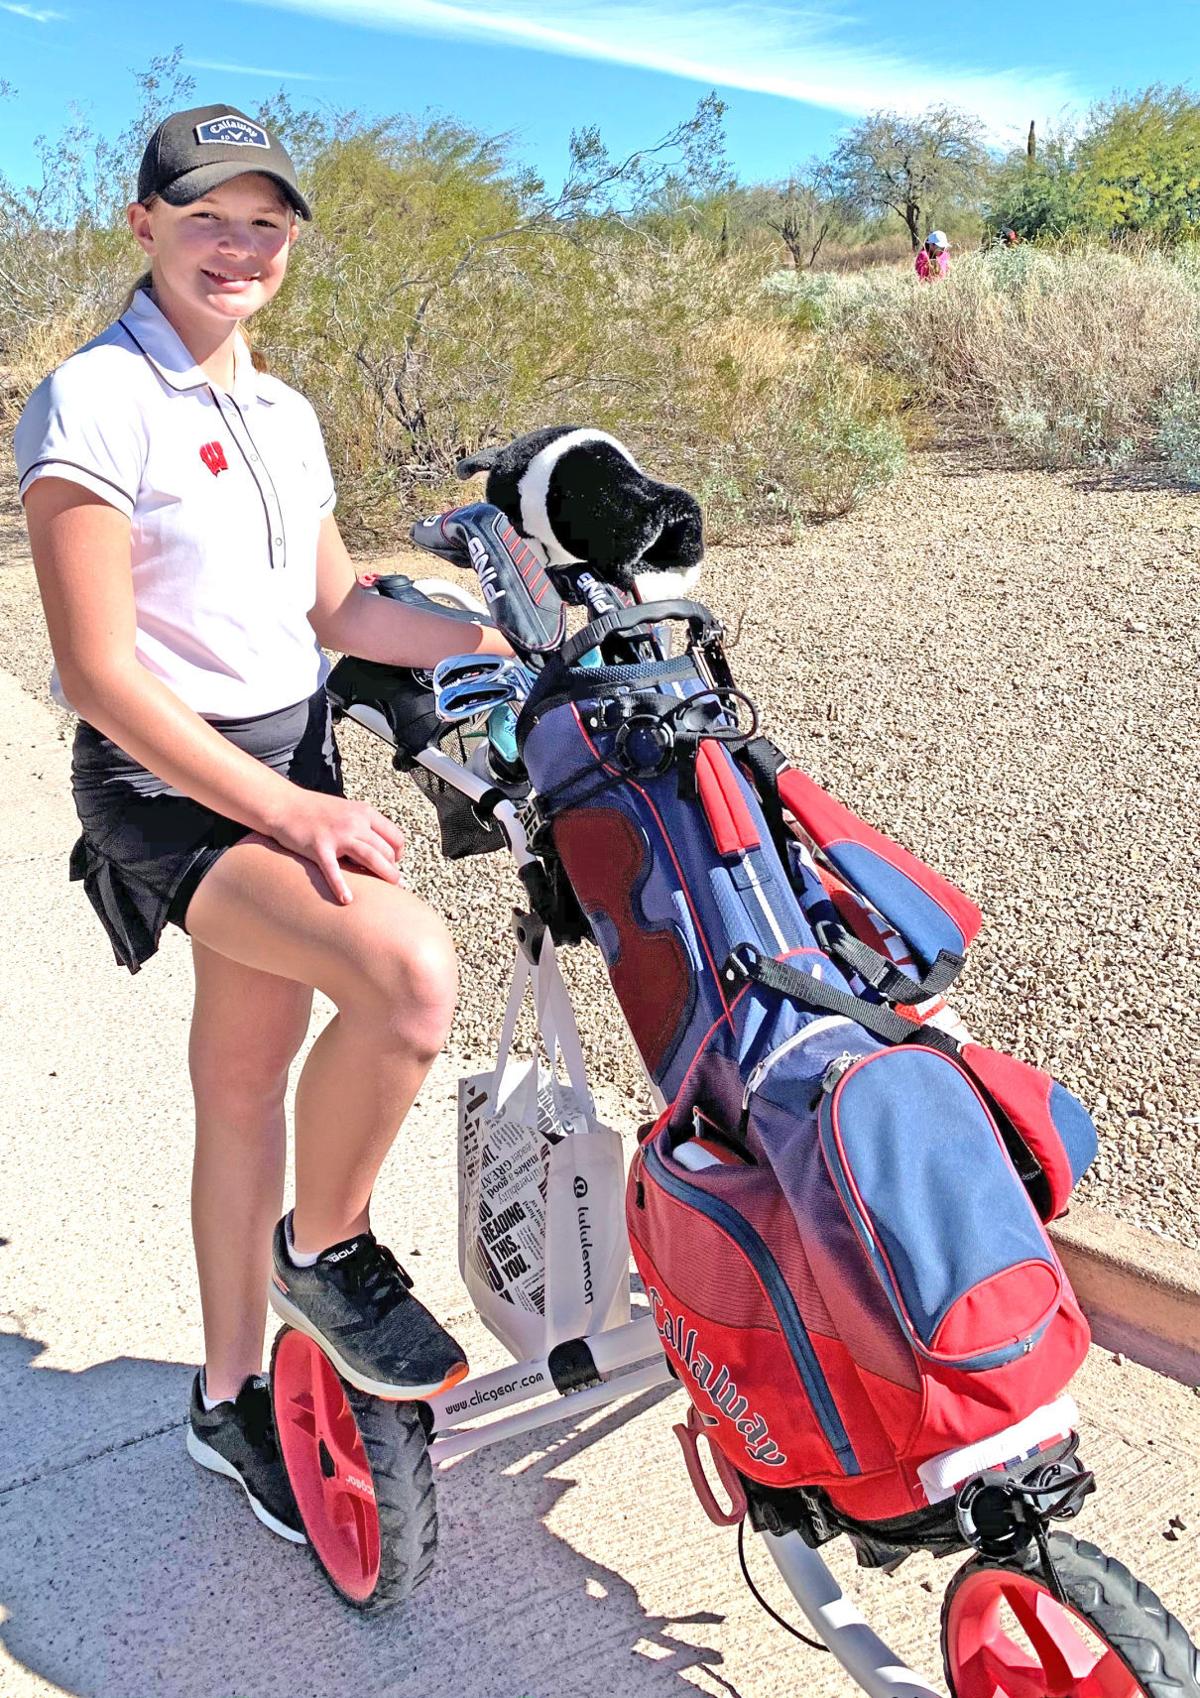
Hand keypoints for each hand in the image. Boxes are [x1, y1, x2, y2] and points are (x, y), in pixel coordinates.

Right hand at [268, 789, 404, 904]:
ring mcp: (337, 834)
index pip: (395, 836)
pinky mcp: (318, 847)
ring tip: (390, 891)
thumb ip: (364, 825)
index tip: (393, 863)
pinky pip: (333, 870)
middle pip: (385, 850)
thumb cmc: (316, 811)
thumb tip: (381, 848)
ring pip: (370, 857)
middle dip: (392, 868)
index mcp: (364, 812)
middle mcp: (354, 822)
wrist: (284, 804)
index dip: (398, 853)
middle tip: (392, 882)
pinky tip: (347, 900)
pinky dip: (341, 886)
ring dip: (384, 875)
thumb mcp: (347, 810)